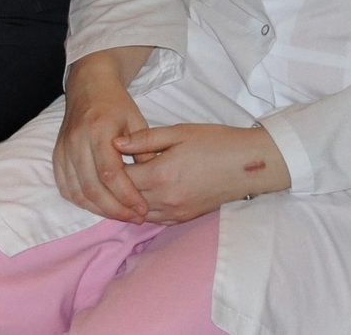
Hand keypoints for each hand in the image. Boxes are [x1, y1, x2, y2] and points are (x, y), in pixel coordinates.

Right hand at [54, 56, 153, 222]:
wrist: (90, 86)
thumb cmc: (117, 104)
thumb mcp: (137, 121)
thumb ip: (144, 152)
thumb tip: (153, 183)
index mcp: (98, 129)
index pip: (110, 173)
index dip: (126, 196)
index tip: (142, 209)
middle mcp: (77, 140)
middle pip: (92, 188)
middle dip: (115, 210)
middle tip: (135, 217)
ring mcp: (64, 148)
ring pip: (78, 192)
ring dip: (99, 210)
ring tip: (120, 215)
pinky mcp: (57, 155)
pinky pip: (66, 187)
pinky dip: (82, 202)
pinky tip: (99, 205)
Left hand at [112, 122, 290, 224]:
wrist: (247, 165)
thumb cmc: (214, 142)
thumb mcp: (178, 132)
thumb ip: (144, 139)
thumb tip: (115, 143)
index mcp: (161, 174)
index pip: (122, 177)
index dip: (110, 166)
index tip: (103, 152)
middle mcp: (166, 199)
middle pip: (127, 198)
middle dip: (115, 186)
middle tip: (105, 168)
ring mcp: (176, 213)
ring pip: (139, 213)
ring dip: (127, 201)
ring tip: (120, 183)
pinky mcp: (185, 219)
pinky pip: (155, 219)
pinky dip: (143, 209)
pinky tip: (140, 196)